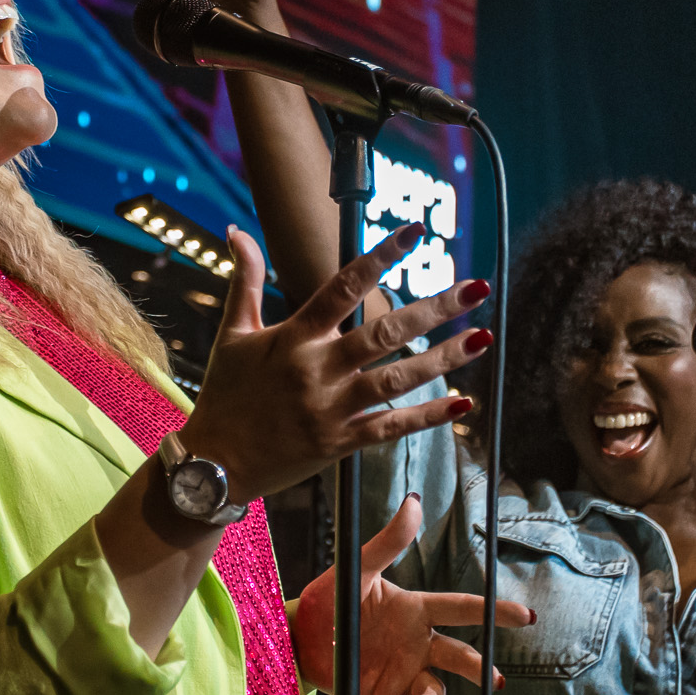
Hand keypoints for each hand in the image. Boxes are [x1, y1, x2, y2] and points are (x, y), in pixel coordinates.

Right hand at [177, 225, 487, 503]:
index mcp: (293, 337)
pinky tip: (464, 403)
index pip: (342, 287)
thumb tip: (239, 231)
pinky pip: (391, 428)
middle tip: (476, 288)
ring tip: (482, 338)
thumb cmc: (224, 394)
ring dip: (442, 359)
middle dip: (434, 309)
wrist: (213, 463)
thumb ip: (244, 280)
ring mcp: (331, 409)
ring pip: (397, 380)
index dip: (380, 258)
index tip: (415, 233)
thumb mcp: (232, 333)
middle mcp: (316, 370)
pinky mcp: (340, 443)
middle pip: (384, 333)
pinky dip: (428, 418)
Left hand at [294, 495, 532, 694]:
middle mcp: (418, 643)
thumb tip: (414, 502)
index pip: (462, 608)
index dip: (495, 611)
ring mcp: (403, 673)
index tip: (526, 617)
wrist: (298, 635)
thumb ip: (388, 541)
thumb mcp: (358, 569)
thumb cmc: (331, 597)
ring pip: (434, 691)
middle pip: (458, 656)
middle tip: (493, 680)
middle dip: (478, 668)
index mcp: (416, 610)